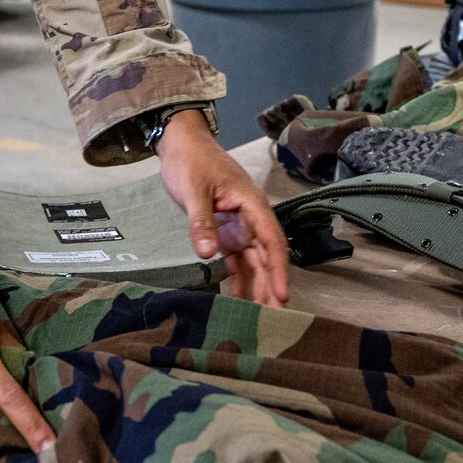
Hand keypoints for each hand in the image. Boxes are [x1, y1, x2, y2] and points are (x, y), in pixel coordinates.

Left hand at [155, 109, 290, 305]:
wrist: (180, 144)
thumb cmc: (191, 160)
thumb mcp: (194, 190)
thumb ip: (201, 221)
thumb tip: (208, 253)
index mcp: (251, 204)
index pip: (272, 240)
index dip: (278, 269)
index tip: (281, 294)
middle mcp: (250, 218)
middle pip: (265, 257)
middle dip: (269, 286)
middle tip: (272, 318)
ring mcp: (239, 226)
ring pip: (253, 262)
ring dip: (256, 287)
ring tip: (258, 317)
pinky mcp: (226, 232)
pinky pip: (236, 260)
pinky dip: (238, 279)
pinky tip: (238, 300)